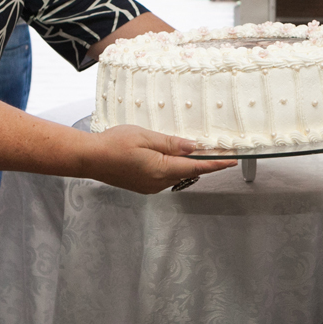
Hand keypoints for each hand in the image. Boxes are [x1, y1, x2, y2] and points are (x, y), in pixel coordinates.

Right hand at [86, 124, 235, 192]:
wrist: (89, 158)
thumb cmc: (113, 144)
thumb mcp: (145, 137)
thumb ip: (171, 143)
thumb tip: (193, 147)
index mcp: (161, 170)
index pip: (197, 167)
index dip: (217, 163)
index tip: (232, 160)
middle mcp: (158, 182)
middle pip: (189, 171)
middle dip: (203, 161)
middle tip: (217, 148)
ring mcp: (151, 186)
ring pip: (177, 174)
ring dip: (187, 164)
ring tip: (195, 149)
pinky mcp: (144, 186)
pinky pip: (166, 177)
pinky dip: (174, 167)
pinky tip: (172, 155)